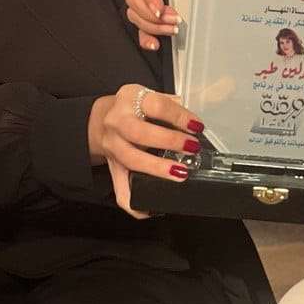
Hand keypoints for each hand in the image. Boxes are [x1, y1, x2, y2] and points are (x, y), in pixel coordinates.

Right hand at [87, 85, 204, 218]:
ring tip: (180, 172)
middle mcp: (116, 121)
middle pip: (139, 132)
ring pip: (131, 160)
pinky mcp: (112, 168)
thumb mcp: (149, 94)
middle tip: (191, 147)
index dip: (179, 116)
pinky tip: (152, 209)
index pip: (156, 105)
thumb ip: (173, 102)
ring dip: (157, 168)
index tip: (197, 125)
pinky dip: (134, 203)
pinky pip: (120, 190)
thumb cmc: (133, 107)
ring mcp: (112, 146)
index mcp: (129, 97)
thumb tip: (201, 112)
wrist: (101, 119)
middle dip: (169, 141)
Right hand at [125, 0, 180, 51]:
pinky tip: (155, 43)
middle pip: (134, 0)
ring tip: (172, 30)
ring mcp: (141, 4)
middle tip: (173, 20)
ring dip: (154, 27)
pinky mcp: (145, 20)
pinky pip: (139, 31)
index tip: (159, 10)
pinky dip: (147, 39)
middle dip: (154, 15)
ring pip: (135, 16)